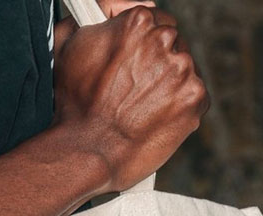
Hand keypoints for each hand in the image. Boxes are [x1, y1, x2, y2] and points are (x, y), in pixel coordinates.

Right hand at [52, 5, 209, 193]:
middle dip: (160, 64)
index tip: (138, 61)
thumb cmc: (74, 105)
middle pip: (174, 44)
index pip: (157, 20)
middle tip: (139, 90)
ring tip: (146, 108)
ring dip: (172, 86)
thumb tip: (93, 16)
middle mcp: (164, 40)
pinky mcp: (195, 98)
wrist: (89, 151)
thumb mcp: (66, 48)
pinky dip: (182, 108)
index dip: (146, 44)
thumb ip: (86, 22)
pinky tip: (159, 119)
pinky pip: (197, 98)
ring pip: (186, 71)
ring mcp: (183, 70)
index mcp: (138, 21)